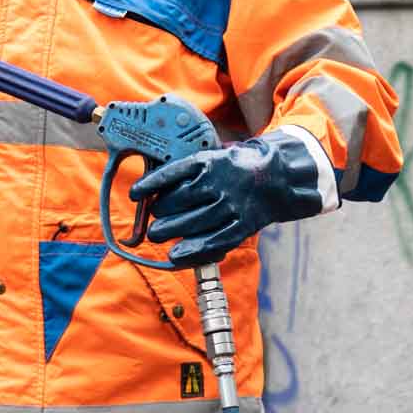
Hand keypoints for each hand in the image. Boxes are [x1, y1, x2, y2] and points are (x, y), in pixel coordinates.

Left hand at [128, 132, 323, 263]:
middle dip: (160, 212)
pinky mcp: (242, 225)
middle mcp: (220, 182)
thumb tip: (157, 186)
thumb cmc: (238, 167)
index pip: (174, 173)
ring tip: (157, 235)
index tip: (134, 194)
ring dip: (170, 231)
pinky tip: (175, 256)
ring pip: (194, 222)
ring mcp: (232, 205)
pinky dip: (192, 251)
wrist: (278, 178)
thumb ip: (191, 169)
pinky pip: (214, 241)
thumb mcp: (216, 156)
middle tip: (152, 220)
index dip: (151, 184)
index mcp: (211, 162)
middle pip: (180, 200)